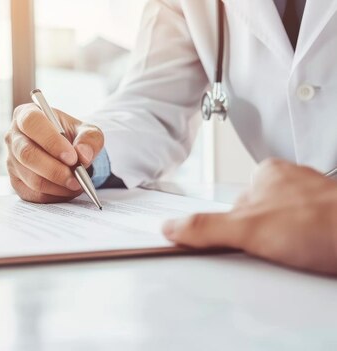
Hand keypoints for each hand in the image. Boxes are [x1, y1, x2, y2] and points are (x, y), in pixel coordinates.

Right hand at [5, 103, 103, 202]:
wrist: (67, 153)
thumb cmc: (72, 137)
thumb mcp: (87, 131)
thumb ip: (89, 139)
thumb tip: (83, 155)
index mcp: (26, 115)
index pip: (32, 123)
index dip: (51, 140)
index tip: (72, 157)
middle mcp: (13, 136)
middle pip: (27, 154)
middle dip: (55, 170)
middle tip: (77, 177)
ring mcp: (11, 160)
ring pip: (31, 178)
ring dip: (58, 185)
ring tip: (77, 184)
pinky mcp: (15, 181)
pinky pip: (33, 193)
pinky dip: (54, 195)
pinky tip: (67, 189)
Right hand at [163, 159, 336, 274]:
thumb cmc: (323, 223)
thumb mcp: (249, 229)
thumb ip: (205, 228)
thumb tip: (173, 228)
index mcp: (267, 173)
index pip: (233, 204)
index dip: (231, 228)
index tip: (234, 242)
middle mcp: (293, 182)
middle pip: (258, 217)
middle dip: (260, 239)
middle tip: (269, 251)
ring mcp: (316, 202)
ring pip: (285, 229)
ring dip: (286, 247)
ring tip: (296, 254)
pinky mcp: (330, 222)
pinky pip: (307, 238)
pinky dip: (306, 251)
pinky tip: (309, 258)